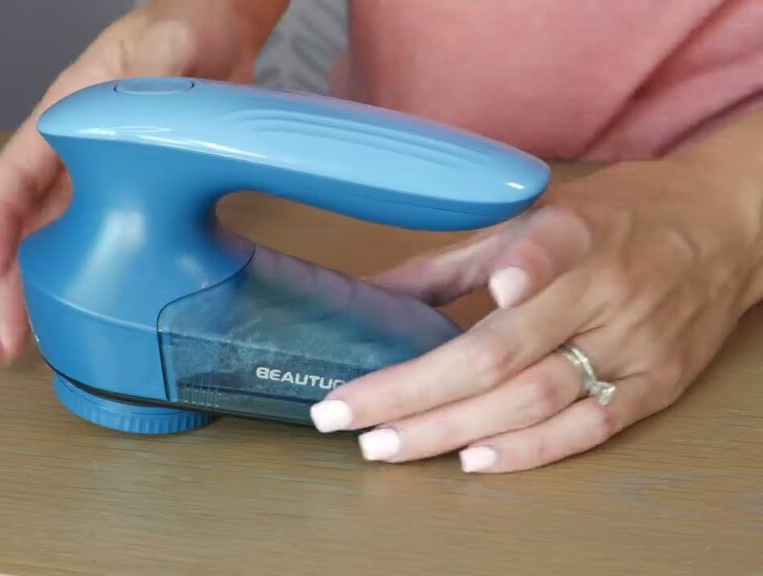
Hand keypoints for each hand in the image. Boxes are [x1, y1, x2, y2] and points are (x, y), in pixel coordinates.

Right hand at [0, 0, 272, 361]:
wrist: (218, 31)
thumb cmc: (180, 25)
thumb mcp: (165, 43)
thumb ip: (149, 68)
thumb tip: (125, 101)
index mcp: (63, 115)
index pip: (15, 176)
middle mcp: (74, 153)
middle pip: (30, 225)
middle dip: (13, 284)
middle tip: (8, 338)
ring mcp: (103, 176)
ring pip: (62, 241)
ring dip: (46, 291)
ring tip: (38, 341)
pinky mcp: (137, 192)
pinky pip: (105, 240)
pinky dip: (91, 277)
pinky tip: (91, 309)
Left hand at [309, 155, 762, 472]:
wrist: (728, 231)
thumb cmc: (619, 218)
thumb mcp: (538, 216)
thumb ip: (455, 260)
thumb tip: (371, 293)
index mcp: (575, 236)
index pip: (536, 257)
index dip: (515, 271)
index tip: (494, 286)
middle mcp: (606, 293)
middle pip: (503, 354)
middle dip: (415, 393)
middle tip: (347, 418)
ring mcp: (634, 346)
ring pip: (535, 400)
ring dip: (453, 430)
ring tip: (387, 446)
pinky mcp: (656, 385)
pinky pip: (590, 428)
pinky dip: (531, 450)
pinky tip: (473, 461)